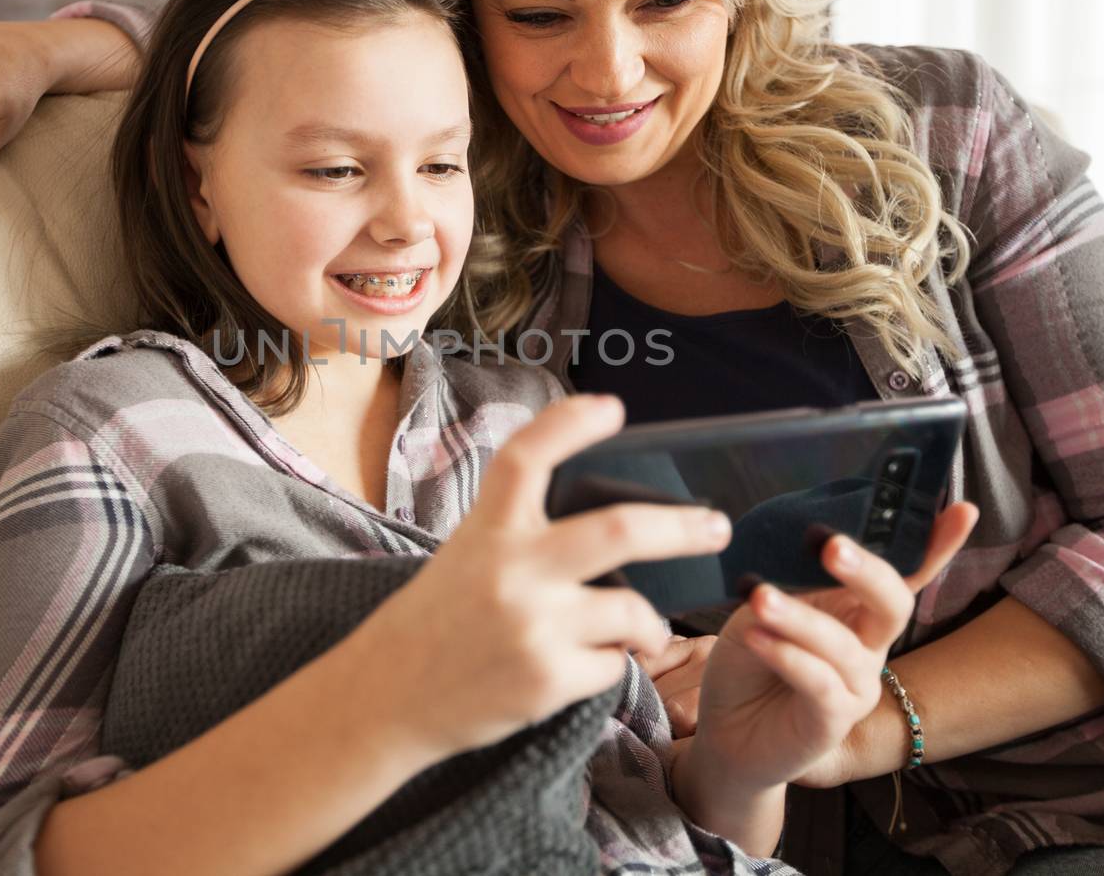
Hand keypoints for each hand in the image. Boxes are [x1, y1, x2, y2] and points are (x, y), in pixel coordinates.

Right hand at [343, 394, 732, 760]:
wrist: (387, 697)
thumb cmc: (435, 621)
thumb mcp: (465, 555)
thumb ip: (521, 533)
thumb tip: (609, 525)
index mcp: (486, 529)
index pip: (528, 457)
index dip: (570, 423)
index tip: (611, 407)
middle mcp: (512, 570)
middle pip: (620, 530)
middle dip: (682, 528)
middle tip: (716, 526)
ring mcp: (533, 626)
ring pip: (633, 610)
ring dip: (649, 623)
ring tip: (646, 630)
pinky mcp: (547, 679)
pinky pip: (613, 664)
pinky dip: (610, 663)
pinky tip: (581, 666)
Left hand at [679, 503, 977, 792]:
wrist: (726, 732)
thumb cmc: (749, 659)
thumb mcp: (762, 606)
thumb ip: (789, 579)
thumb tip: (804, 543)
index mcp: (857, 609)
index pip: (905, 573)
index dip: (937, 544)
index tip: (963, 509)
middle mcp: (870, 646)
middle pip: (893, 603)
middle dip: (867, 570)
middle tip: (831, 545)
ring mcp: (857, 685)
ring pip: (844, 645)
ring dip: (800, 617)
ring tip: (759, 597)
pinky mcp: (833, 720)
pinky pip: (820, 683)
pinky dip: (788, 656)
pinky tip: (757, 639)